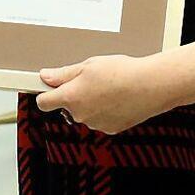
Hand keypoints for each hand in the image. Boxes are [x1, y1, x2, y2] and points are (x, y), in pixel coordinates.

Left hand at [34, 54, 168, 134]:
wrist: (150, 86)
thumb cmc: (121, 72)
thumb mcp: (89, 65)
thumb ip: (64, 73)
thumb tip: (46, 77)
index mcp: (71, 96)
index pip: (44, 102)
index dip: (46, 94)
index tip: (49, 87)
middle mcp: (80, 114)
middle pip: (67, 106)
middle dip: (74, 95)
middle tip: (91, 80)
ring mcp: (95, 124)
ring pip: (85, 113)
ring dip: (91, 103)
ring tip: (109, 88)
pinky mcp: (110, 129)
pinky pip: (100, 119)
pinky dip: (105, 111)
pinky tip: (118, 98)